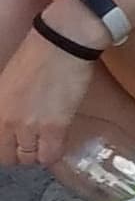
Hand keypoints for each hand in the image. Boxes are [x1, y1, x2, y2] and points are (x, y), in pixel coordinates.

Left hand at [0, 26, 95, 167]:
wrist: (62, 42)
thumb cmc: (37, 52)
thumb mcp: (8, 81)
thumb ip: (6, 106)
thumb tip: (11, 122)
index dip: (6, 147)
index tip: (16, 143)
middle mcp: (6, 122)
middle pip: (9, 156)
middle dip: (21, 152)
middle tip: (32, 141)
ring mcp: (29, 127)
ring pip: (30, 158)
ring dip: (38, 152)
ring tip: (47, 139)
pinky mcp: (54, 127)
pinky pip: (50, 155)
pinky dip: (53, 153)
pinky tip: (58, 140)